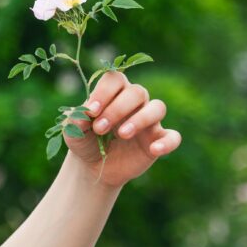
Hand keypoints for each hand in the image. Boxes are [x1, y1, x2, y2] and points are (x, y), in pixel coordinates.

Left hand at [63, 70, 181, 187]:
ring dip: (140, 119)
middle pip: (137, 92)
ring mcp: (149, 121)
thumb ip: (75, 120)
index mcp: (113, 94)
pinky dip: (167, 142)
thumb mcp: (73, 132)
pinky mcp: (158, 140)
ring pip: (158, 107)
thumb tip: (83, 112)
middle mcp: (134, 103)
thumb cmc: (85, 141)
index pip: (115, 79)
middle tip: (100, 128)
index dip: (104, 92)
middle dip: (117, 109)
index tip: (91, 111)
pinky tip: (154, 149)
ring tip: (122, 135)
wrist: (93, 167)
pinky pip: (173, 137)